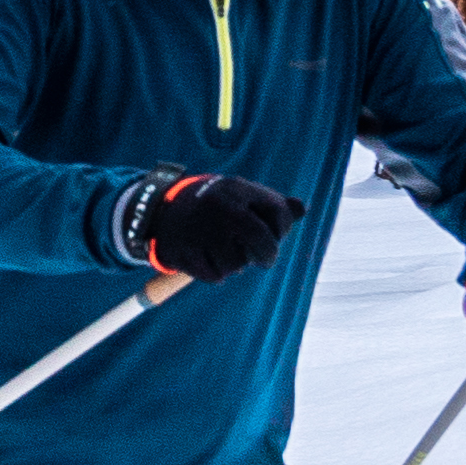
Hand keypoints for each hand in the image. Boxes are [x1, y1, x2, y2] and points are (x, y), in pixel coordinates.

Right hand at [132, 171, 306, 282]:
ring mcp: (201, 229)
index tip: (275, 232)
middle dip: (268, 255)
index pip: (279, 213)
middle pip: (261, 241)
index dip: (282, 228)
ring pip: (236, 264)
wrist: (163, 208)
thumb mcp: (241, 196)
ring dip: (236, 265)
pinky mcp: (185, 250)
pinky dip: (215, 273)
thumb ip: (273, 205)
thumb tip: (302, 208)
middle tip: (265, 260)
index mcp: (238, 188)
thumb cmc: (215, 206)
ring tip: (224, 253)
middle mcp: (220, 207)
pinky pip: (215, 276)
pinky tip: (207, 259)